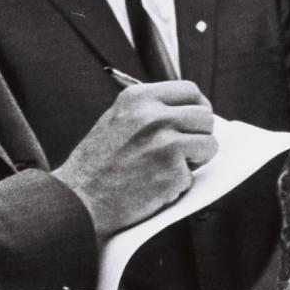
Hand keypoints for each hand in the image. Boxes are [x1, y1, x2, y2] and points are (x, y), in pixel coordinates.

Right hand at [54, 81, 216, 235]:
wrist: (80, 199)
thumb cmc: (97, 164)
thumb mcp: (117, 119)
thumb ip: (150, 111)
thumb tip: (189, 112)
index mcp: (138, 98)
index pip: (190, 90)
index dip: (198, 107)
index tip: (195, 122)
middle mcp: (153, 116)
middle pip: (206, 117)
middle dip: (201, 135)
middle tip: (185, 150)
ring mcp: (165, 143)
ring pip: (210, 144)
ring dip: (197, 159)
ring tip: (169, 167)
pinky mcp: (173, 171)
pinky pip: (195, 175)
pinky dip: (180, 183)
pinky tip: (155, 185)